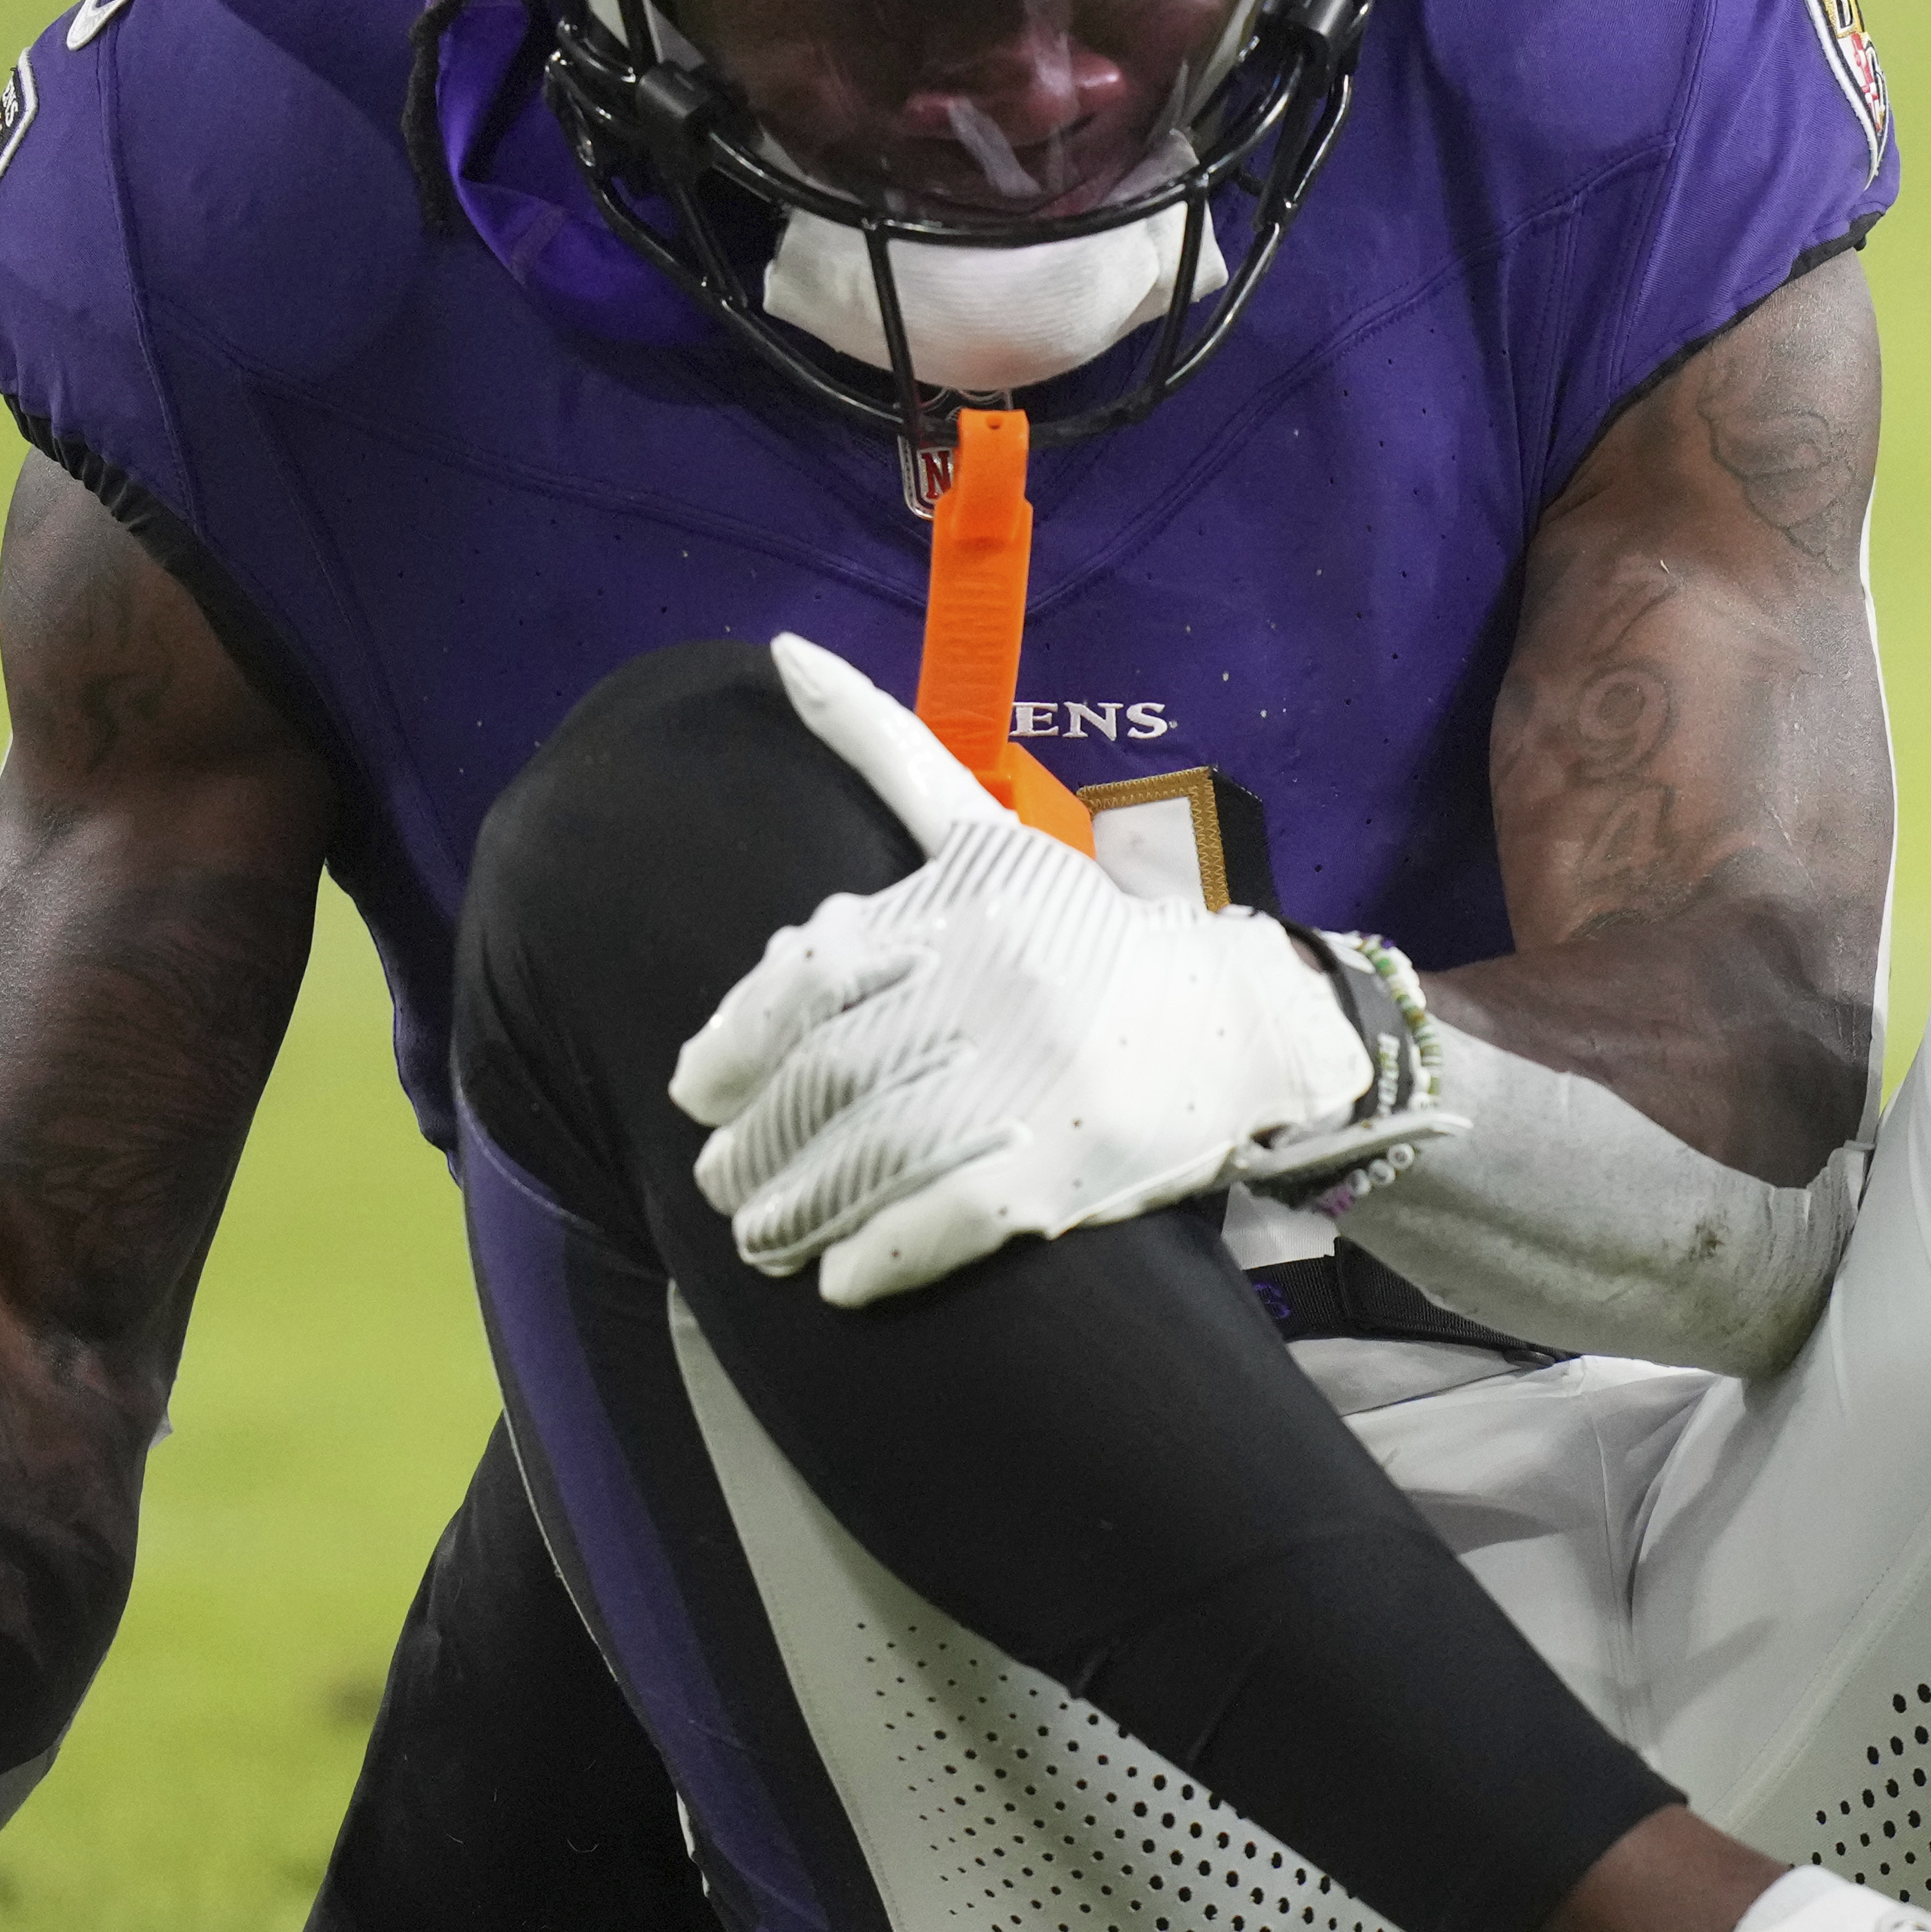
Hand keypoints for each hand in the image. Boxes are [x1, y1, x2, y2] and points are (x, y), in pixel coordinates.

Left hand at [671, 638, 1444, 1306]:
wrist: (1235, 1026)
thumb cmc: (1083, 936)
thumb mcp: (985, 833)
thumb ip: (884, 748)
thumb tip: (783, 652)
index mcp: (960, 906)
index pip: (803, 986)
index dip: (732, 1049)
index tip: (695, 1092)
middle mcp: (989, 987)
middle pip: (824, 1086)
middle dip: (753, 1153)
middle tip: (724, 1190)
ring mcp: (1024, 1082)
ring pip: (866, 1161)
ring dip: (793, 1218)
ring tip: (762, 1244)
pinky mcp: (1057, 1172)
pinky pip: (935, 1226)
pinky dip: (869, 1260)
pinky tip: (839, 1279)